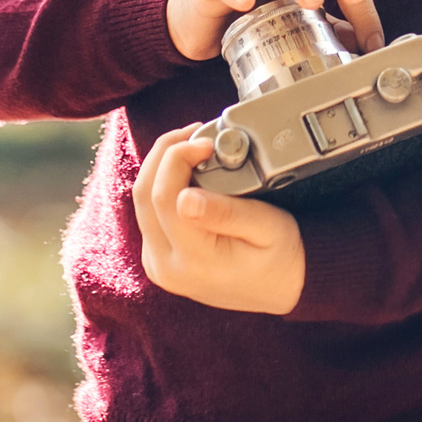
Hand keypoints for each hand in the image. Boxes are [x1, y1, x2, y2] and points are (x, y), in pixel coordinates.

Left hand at [132, 126, 304, 313]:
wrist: (279, 288)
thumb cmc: (280, 257)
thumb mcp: (268, 228)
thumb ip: (227, 212)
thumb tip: (184, 198)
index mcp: (194, 261)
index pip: (164, 197)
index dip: (178, 158)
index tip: (206, 142)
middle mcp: (166, 267)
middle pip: (144, 195)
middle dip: (166, 153)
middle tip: (196, 133)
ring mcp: (157, 264)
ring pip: (141, 201)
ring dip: (162, 165)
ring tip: (193, 146)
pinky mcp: (157, 256)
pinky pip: (149, 211)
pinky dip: (163, 183)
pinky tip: (187, 170)